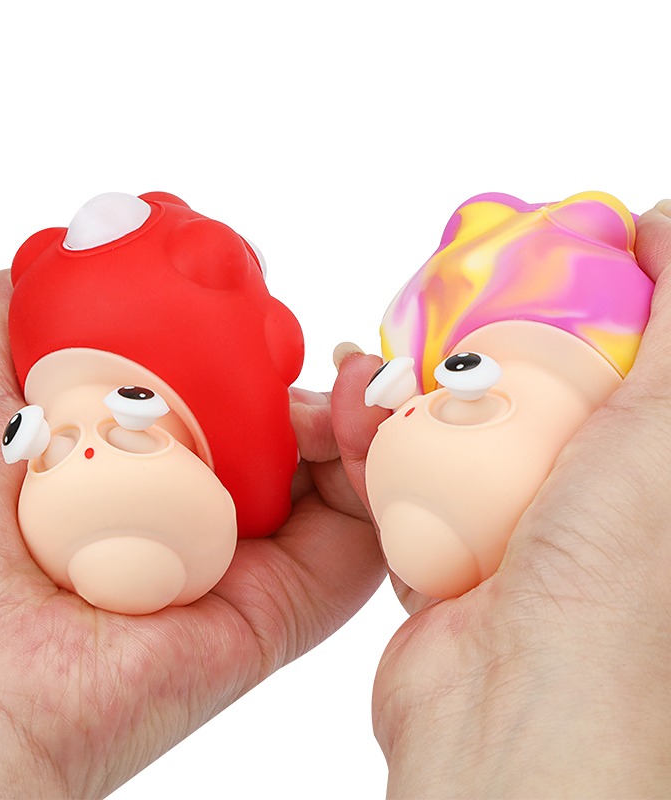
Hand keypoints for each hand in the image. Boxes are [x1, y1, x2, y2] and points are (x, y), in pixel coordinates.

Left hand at [0, 272, 384, 798]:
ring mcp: (253, 560)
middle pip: (294, 432)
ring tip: (357, 381)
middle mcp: (204, 510)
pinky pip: (362, 535)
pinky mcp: (291, 607)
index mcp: (145, 465)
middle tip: (332, 348)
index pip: (231, 396)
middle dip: (325, 381)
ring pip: (340, 474)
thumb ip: (8, 320)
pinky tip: (361, 420)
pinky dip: (380, 470)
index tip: (268, 313)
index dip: (261, 349)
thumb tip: (66, 251)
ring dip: (361, 414)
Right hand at [332, 202, 670, 796]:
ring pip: (449, 428)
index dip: (554, 293)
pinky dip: (377, 453)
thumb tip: (659, 220)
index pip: (598, 344)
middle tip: (424, 316)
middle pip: (512, 379)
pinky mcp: (449, 551)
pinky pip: (407, 480)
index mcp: (638, 455)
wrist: (511, 710)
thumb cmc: (612, 576)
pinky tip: (356, 430)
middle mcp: (583, 489)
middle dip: (460, 339)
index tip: (508, 264)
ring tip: (369, 375)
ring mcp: (513, 522)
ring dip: (405, 397)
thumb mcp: (668, 417)